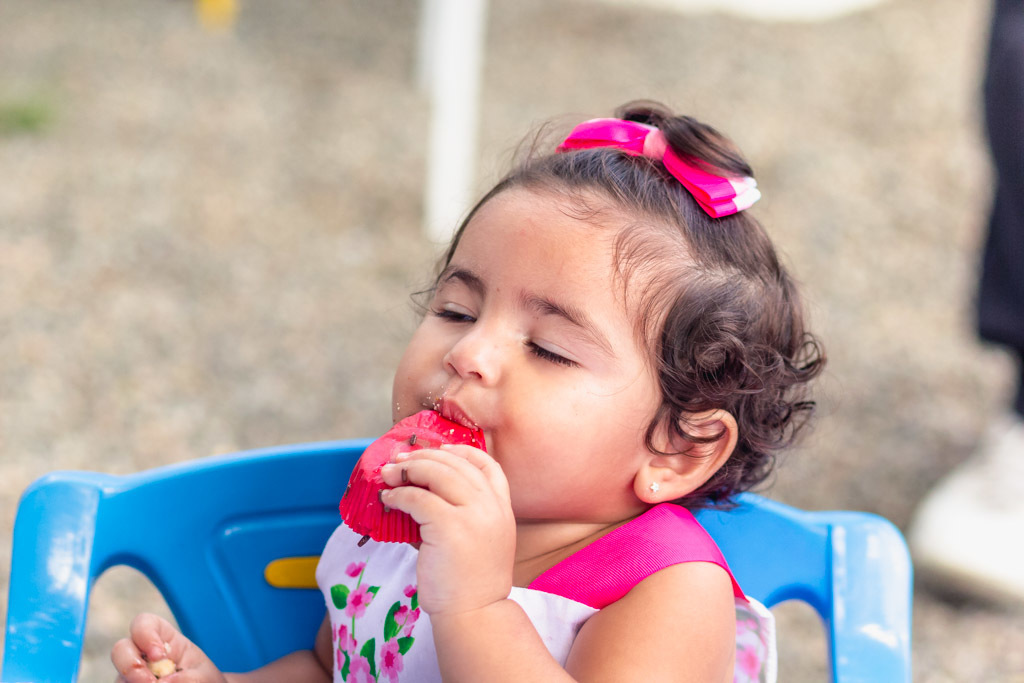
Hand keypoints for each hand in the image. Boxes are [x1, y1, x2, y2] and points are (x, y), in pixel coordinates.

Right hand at [111, 613, 227, 682]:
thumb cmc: (201, 680)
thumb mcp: (203, 676)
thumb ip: (189, 678)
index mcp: (162, 639)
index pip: (143, 623)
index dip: (145, 635)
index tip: (159, 656)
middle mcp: (141, 655)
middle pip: (120, 649)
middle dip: (130, 665)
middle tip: (150, 682)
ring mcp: (131, 676)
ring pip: (120, 677)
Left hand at [380, 444, 515, 616]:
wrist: (474, 614)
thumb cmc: (470, 582)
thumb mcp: (479, 539)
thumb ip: (462, 512)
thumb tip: (419, 488)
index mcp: (503, 508)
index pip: (487, 464)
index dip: (460, 451)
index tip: (438, 449)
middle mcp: (492, 506)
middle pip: (456, 464)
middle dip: (424, 457)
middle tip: (399, 460)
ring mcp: (473, 515)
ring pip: (437, 474)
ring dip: (407, 470)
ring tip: (388, 474)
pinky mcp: (450, 527)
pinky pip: (418, 498)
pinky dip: (398, 494)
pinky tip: (388, 499)